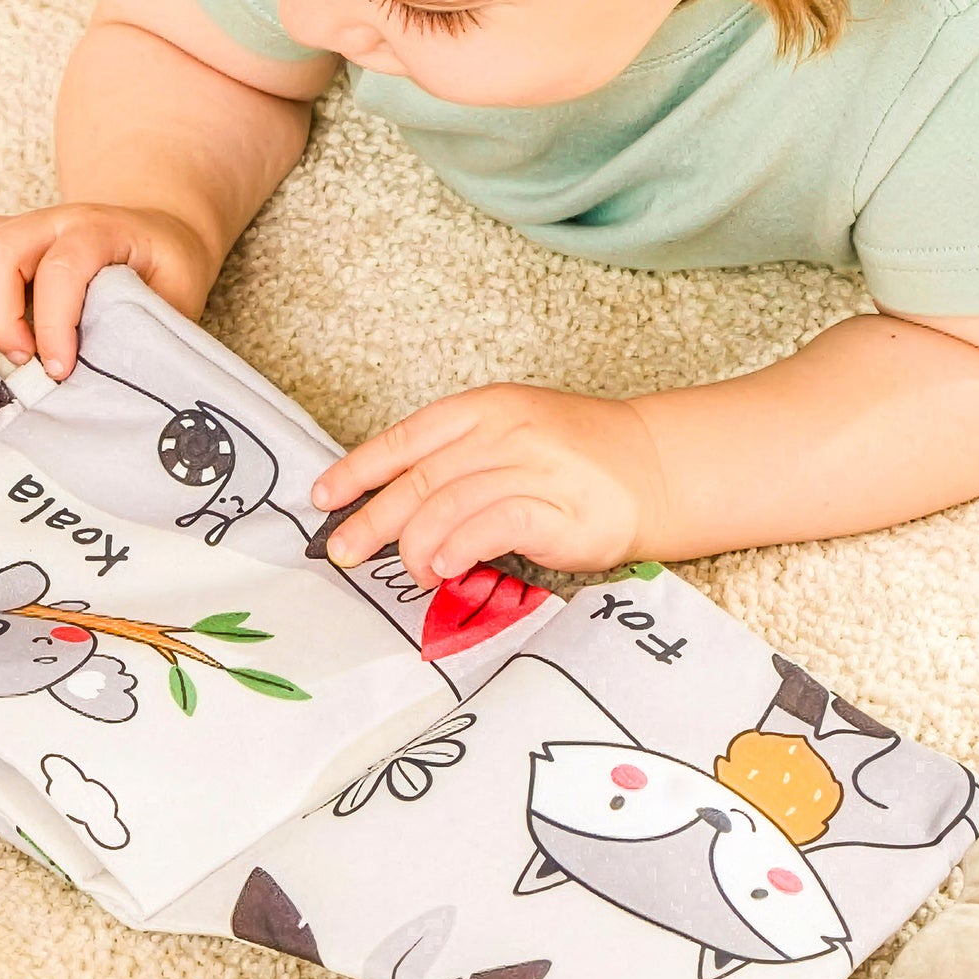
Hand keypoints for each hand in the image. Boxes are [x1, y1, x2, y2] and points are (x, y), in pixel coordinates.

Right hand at [0, 203, 219, 378]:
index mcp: (102, 231)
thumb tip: (119, 383)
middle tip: (24, 361)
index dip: (54, 325)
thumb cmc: (167, 272)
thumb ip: (147, 332)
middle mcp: (53, 222)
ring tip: (4, 343)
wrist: (157, 233)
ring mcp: (19, 227)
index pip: (63, 268)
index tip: (58, 369)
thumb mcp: (179, 300)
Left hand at [310, 385, 668, 586]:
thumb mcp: (509, 434)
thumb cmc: (574, 458)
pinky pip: (490, 526)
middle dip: (370, 519)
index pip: (404, 439)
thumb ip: (456, 460)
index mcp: (483, 408)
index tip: (323, 497)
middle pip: (416, 479)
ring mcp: (531, 467)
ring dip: (414, 546)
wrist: (655, 467)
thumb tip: (390, 504)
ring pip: (446, 505)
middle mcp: (503, 431)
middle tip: (343, 551)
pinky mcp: (557, 509)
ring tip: (412, 571)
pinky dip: (458, 548)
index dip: (357, 469)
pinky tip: (444, 567)